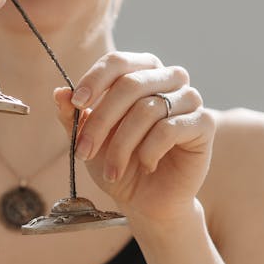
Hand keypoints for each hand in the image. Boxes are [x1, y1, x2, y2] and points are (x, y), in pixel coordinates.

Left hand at [54, 52, 214, 225]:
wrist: (147, 201)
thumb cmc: (119, 163)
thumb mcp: (88, 139)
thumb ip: (72, 116)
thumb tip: (59, 93)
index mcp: (142, 72)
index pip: (117, 62)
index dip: (94, 80)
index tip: (75, 104)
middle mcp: (169, 78)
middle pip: (129, 85)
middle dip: (100, 122)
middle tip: (83, 152)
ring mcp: (190, 98)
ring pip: (147, 109)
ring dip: (121, 146)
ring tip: (113, 170)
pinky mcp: (204, 123)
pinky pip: (169, 128)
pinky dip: (149, 151)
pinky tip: (147, 166)